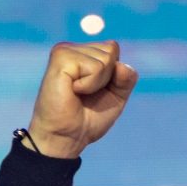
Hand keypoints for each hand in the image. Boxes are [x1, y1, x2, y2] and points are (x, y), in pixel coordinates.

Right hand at [24, 41, 137, 157]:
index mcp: (83, 53)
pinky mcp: (61, 58)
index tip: (96, 90)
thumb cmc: (88, 118)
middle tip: (86, 94)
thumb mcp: (116, 97)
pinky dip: (90, 85)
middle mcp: (72, 48)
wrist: (67, 137)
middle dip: (107, 79)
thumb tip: (121, 65)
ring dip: (97, 83)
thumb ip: (126, 79)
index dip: (114, 75)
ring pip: (105, 59)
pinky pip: (95, 67)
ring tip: (78, 93)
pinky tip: (73, 90)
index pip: (114, 49)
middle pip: (112, 51)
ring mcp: (65, 51)